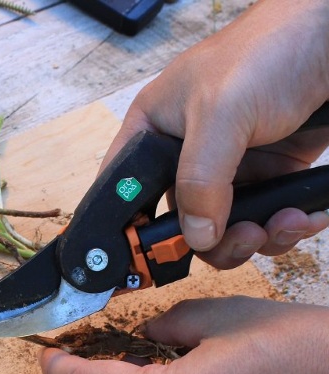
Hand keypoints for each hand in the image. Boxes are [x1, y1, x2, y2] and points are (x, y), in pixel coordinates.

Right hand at [102, 0, 328, 267]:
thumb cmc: (267, 52)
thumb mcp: (221, 113)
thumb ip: (200, 179)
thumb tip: (196, 237)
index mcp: (153, 134)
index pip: (124, 193)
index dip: (129, 231)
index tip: (146, 262)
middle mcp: (185, 156)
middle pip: (181, 224)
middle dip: (214, 242)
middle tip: (242, 238)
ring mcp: (229, 168)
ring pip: (226, 230)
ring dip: (258, 238)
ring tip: (286, 221)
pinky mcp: (269, 173)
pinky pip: (266, 219)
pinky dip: (288, 226)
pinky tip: (306, 213)